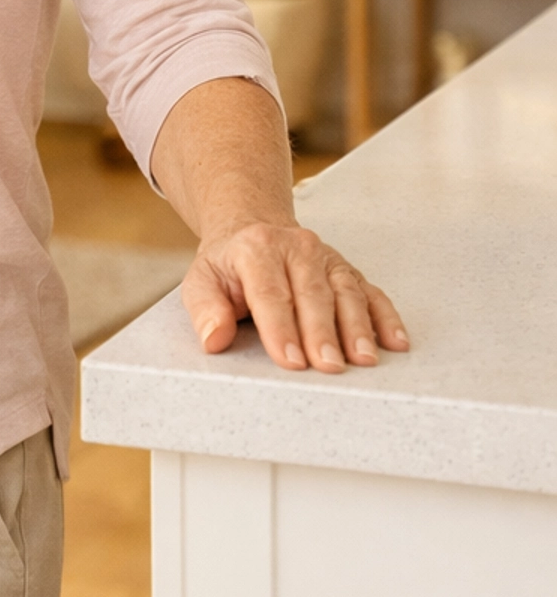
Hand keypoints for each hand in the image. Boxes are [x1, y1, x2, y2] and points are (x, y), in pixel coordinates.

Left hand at [182, 220, 408, 373]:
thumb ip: (205, 309)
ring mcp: (327, 258)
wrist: (252, 230)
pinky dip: (385, 317)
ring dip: (358, 328)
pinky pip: (370, 292)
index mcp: (257, 249)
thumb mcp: (201, 281)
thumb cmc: (228, 265)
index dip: (281, 329)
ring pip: (346, 292)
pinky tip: (395, 342)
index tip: (290, 360)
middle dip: (322, 333)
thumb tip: (214, 338)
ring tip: (363, 360)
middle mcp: (297, 248)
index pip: (270, 293)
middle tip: (328, 366)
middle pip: (313, 294)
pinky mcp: (347, 270)